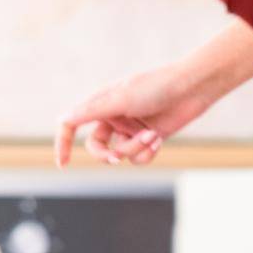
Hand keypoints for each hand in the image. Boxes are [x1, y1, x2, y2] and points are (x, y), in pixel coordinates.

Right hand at [54, 60, 215, 167]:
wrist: (189, 90)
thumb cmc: (154, 88)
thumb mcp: (120, 99)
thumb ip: (91, 110)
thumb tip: (63, 119)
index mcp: (100, 104)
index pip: (72, 124)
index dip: (64, 143)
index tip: (62, 164)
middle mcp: (112, 117)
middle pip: (97, 148)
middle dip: (107, 155)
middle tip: (115, 158)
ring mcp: (130, 130)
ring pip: (121, 155)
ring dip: (135, 149)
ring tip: (151, 135)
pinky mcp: (147, 140)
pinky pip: (139, 159)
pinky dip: (147, 152)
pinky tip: (157, 138)